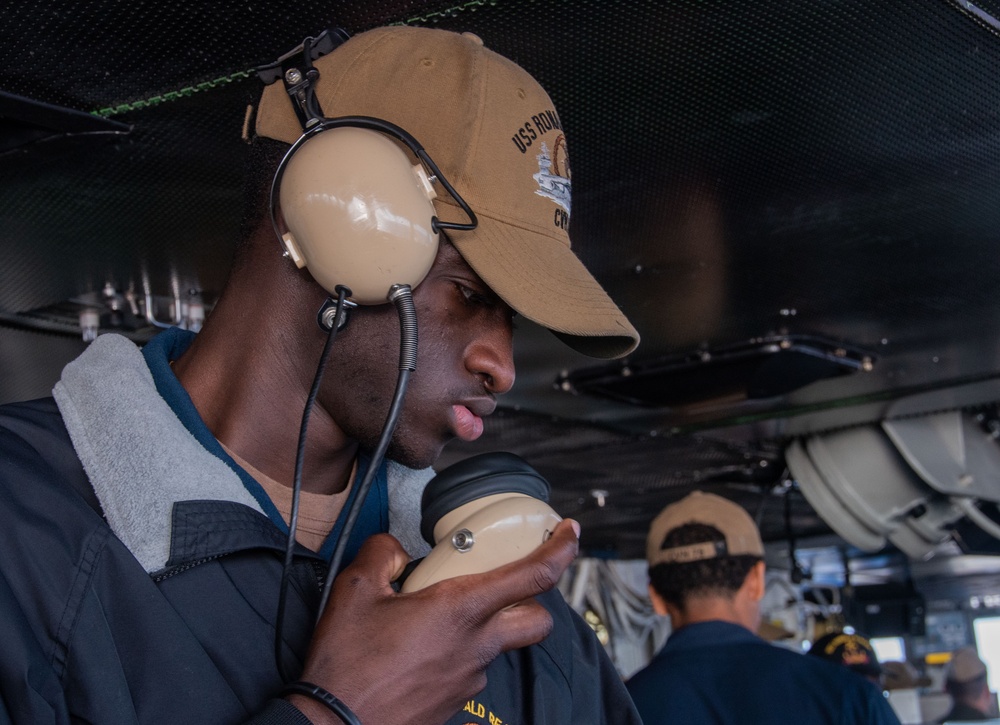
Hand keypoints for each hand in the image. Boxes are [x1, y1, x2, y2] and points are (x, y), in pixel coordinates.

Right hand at [289, 518, 579, 724]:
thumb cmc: (347, 665)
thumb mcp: (355, 590)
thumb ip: (383, 554)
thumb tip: (396, 551)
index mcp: (460, 609)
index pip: (534, 575)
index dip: (562, 549)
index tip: (569, 532)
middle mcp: (476, 646)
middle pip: (537, 620)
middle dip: (536, 600)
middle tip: (511, 582)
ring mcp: (469, 679)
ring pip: (498, 645)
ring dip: (483, 627)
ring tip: (436, 619)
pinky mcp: (455, 703)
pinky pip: (470, 670)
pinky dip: (457, 654)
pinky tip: (421, 651)